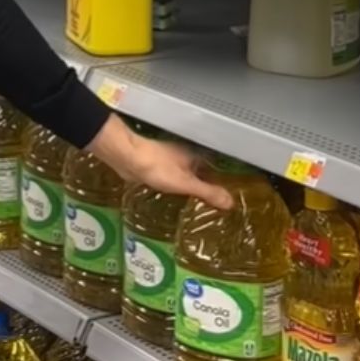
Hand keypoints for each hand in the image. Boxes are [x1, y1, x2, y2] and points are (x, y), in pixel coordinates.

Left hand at [86, 117, 233, 210]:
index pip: (218, 169)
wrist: (127, 158)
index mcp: (197, 155)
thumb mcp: (186, 183)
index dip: (225, 182)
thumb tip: (231, 203)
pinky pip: (175, 177)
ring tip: (204, 204)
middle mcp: (187, 155)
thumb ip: (208, 192)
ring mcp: (172, 160)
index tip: (233, 196)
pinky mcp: (158, 166)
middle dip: (211, 185)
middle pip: (204, 171)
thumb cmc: (158, 167)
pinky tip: (181, 197)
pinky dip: (181, 186)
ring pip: (189, 174)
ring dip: (195, 186)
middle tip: (220, 205)